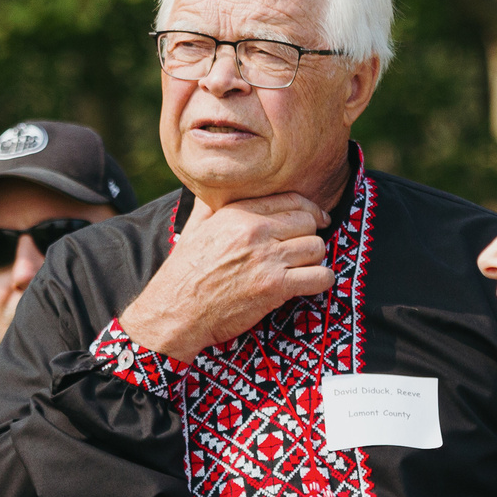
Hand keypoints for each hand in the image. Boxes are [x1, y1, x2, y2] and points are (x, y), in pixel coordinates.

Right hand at [118, 193, 332, 358]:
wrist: (176, 312)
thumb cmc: (184, 274)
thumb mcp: (194, 228)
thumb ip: (210, 203)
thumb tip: (215, 184)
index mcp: (238, 213)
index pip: (291, 200)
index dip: (309, 210)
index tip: (316, 220)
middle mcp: (255, 231)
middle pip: (308, 223)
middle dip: (308, 237)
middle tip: (300, 252)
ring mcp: (267, 259)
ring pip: (316, 248)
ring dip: (313, 260)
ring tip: (300, 269)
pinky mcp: (275, 287)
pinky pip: (319, 276)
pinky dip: (320, 281)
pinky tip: (308, 285)